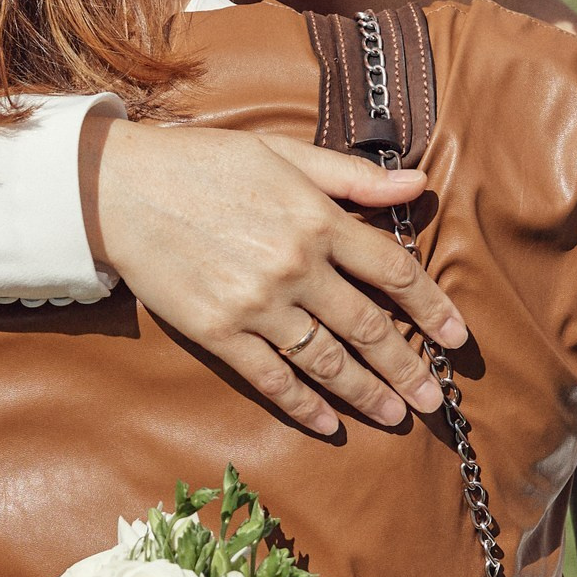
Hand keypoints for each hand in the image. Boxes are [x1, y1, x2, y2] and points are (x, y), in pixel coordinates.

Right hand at [79, 116, 469, 435]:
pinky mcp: (219, 333)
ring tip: (397, 415)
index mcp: (316, 218)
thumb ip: (351, 176)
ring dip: (367, 393)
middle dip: (408, 366)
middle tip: (435, 399)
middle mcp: (295, 267)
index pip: (393, 271)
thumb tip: (417, 184)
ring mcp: (256, 305)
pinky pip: (273, 379)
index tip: (456, 337)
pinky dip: (305, 405)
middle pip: (369, 327)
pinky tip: (330, 423)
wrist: (119, 190)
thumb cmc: (204, 163)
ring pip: (328, 361)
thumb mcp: (282, 153)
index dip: (432, 307)